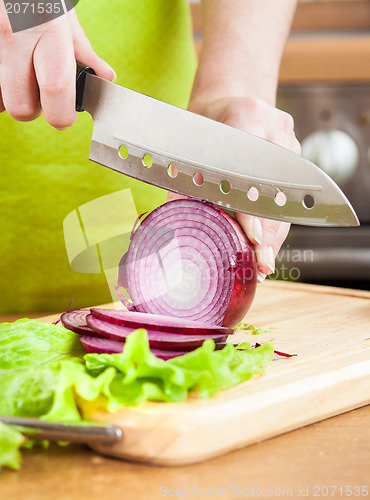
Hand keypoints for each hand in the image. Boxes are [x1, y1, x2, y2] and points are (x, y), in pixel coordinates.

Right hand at [0, 7, 115, 128]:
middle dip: (34, 109)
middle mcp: (13, 37)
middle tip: (40, 94)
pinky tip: (8, 69)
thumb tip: (104, 76)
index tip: (65, 116)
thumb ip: (82, 49)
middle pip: (21, 108)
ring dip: (12, 97)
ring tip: (21, 74)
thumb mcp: (63, 13)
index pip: (57, 90)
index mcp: (46, 30)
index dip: (63, 114)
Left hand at [168, 96, 300, 281]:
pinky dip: (278, 221)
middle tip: (261, 260)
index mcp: (246, 117)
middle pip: (275, 190)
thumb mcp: (188, 142)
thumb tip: (170, 216)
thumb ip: (182, 179)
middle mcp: (274, 128)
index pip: (251, 172)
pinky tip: (270, 244)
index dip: (253, 208)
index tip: (253, 236)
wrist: (230, 100)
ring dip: (276, 232)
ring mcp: (289, 140)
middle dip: (268, 230)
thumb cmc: (204, 122)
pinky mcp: (294, 153)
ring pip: (287, 195)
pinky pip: (290, 193)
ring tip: (265, 260)